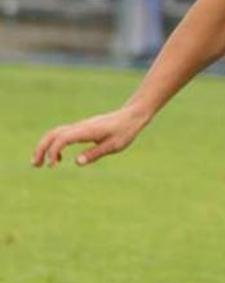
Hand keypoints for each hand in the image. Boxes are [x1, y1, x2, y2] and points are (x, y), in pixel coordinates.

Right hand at [32, 108, 150, 167]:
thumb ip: (95, 153)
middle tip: (35, 165)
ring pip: (55, 134)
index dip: (53, 151)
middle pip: (52, 134)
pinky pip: (62, 135)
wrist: (130, 116)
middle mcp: (79, 127)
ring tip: (40, 163)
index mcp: (86, 131)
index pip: (62, 138)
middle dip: (41, 148)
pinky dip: (54, 145)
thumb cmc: (124, 131)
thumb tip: (76, 163)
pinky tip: (58, 158)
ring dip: (45, 147)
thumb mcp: (113, 146)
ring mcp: (79, 126)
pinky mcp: (81, 129)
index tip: (52, 165)